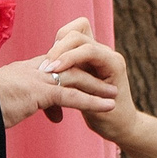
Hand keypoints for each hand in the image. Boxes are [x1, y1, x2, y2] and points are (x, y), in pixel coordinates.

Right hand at [0, 29, 115, 127]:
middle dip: (89, 76)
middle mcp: (32, 70)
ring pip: (75, 79)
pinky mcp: (40, 92)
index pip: (53, 67)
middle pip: (68, 69)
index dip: (70, 73)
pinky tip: (107, 108)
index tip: (84, 80)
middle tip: (106, 85)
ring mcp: (37, 79)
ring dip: (97, 88)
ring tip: (114, 97)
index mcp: (23, 70)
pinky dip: (92, 101)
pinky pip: (72, 96)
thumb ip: (19, 104)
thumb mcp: (3, 103)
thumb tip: (25, 113)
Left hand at [42, 19, 138, 144]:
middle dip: (57, 47)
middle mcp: (102, 50)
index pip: (72, 30)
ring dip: (62, 52)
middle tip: (44, 67)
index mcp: (91, 53)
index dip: (58, 41)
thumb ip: (62, 74)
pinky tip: (59, 73)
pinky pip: (91, 52)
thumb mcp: (73, 89)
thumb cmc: (93, 109)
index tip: (45, 62)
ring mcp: (109, 56)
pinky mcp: (115, 66)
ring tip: (49, 70)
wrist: (118, 127)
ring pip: (81, 40)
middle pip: (75, 32)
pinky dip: (72, 59)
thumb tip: (38, 68)